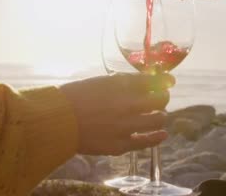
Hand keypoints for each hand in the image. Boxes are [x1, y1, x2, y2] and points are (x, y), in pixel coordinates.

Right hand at [59, 73, 173, 155]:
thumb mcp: (99, 81)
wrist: (57, 121)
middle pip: (160, 99)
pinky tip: (162, 134)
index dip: (165, 80)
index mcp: (121, 85)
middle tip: (160, 98)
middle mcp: (127, 104)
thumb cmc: (74, 97)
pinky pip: (146, 142)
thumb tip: (143, 81)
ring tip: (157, 116)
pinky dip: (157, 137)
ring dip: (160, 116)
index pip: (153, 80)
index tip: (169, 80)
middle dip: (163, 97)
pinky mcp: (121, 145)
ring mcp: (126, 126)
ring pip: (158, 120)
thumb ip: (122, 82)